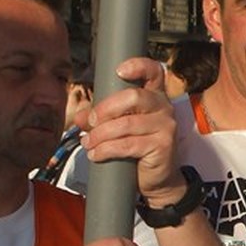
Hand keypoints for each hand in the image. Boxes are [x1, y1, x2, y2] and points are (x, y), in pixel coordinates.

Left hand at [77, 57, 186, 206]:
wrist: (157, 180)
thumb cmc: (138, 149)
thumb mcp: (118, 129)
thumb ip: (100, 118)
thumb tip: (79, 117)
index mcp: (155, 96)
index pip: (153, 71)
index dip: (138, 66)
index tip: (118, 71)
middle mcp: (164, 107)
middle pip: (133, 97)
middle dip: (105, 109)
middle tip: (91, 122)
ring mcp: (166, 126)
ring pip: (126, 124)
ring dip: (101, 135)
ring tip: (88, 143)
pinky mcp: (163, 145)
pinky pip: (128, 144)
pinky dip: (107, 150)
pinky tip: (96, 154)